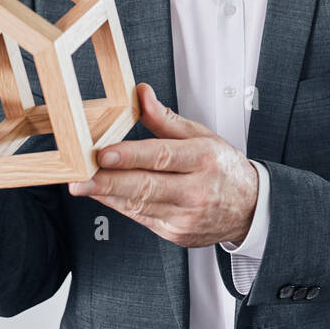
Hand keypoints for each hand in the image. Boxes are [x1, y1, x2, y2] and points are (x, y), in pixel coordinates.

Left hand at [70, 83, 259, 248]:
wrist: (250, 208)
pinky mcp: (176, 233)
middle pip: (146, 186)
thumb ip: (166, 119)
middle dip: (107, 183)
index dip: (131, 155)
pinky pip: (142, 218)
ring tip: (83, 185)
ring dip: (108, 195)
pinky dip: (121, 206)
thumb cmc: (223, 168)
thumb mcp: (202, 136)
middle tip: (79, 180)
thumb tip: (141, 94)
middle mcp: (196, 190)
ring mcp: (186, 216)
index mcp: (203, 159)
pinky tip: (105, 195)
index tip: (104, 153)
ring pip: (139, 205)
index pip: (162, 156)